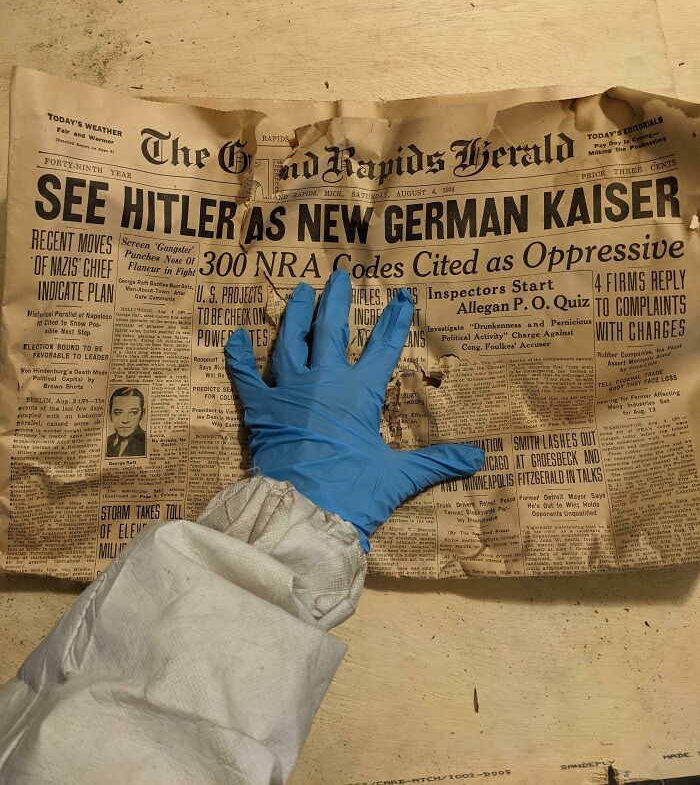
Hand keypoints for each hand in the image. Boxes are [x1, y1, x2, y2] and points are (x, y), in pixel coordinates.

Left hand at [225, 270, 484, 550]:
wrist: (302, 514)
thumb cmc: (353, 493)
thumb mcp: (399, 477)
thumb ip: (436, 462)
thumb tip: (478, 458)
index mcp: (359, 393)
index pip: (383, 348)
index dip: (395, 321)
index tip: (402, 295)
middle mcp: (323, 382)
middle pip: (331, 331)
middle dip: (336, 301)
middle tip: (338, 276)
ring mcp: (288, 392)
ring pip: (290, 342)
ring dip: (296, 315)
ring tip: (299, 291)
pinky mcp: (260, 410)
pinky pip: (246, 378)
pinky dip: (239, 358)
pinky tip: (234, 337)